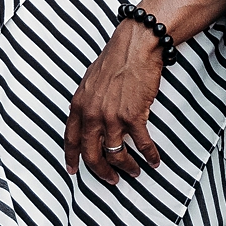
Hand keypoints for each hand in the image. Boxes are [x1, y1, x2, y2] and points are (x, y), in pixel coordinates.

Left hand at [63, 21, 165, 185]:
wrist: (135, 46)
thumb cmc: (115, 59)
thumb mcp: (89, 81)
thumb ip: (86, 102)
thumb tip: (86, 117)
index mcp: (79, 105)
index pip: (71, 139)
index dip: (72, 158)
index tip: (74, 170)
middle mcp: (92, 114)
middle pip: (92, 155)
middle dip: (101, 171)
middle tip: (110, 179)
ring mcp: (112, 117)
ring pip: (116, 154)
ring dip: (127, 167)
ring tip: (134, 172)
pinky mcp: (133, 116)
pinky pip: (142, 145)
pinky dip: (149, 156)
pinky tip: (154, 160)